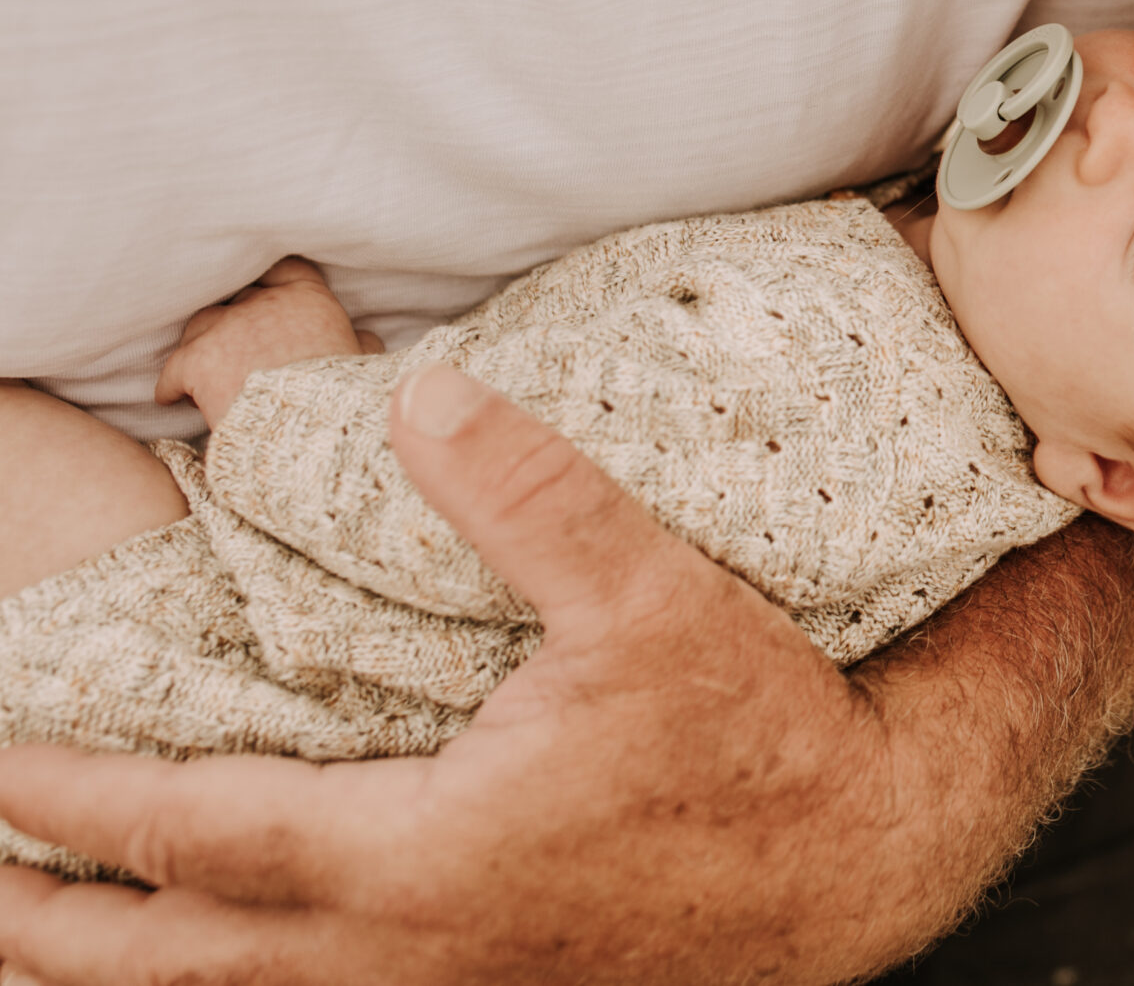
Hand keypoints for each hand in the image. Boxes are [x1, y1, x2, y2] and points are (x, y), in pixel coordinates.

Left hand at [0, 368, 945, 982]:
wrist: (861, 859)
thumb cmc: (761, 736)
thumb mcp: (657, 601)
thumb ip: (534, 496)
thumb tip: (423, 396)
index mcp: (416, 855)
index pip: (190, 826)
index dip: (72, 790)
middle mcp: (405, 953)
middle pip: (168, 957)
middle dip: (46, 921)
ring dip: (122, 975)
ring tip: (44, 945)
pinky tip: (228, 965)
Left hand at [151, 258, 380, 426]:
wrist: (307, 432)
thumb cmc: (340, 399)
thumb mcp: (363, 366)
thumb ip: (361, 344)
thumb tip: (364, 336)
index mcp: (309, 300)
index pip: (286, 269)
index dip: (273, 281)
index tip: (267, 294)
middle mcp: (264, 303)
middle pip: (237, 298)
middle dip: (236, 319)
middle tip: (236, 344)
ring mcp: (227, 330)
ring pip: (200, 327)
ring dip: (202, 346)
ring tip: (204, 371)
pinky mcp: (197, 362)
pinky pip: (173, 372)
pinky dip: (171, 386)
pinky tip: (173, 398)